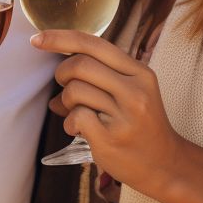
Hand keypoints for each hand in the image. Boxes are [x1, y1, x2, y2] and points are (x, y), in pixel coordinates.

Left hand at [32, 30, 182, 194]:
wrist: (165, 164)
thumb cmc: (142, 124)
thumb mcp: (132, 91)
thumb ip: (100, 75)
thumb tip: (57, 73)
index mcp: (139, 72)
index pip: (94, 44)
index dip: (61, 38)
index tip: (37, 38)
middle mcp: (134, 90)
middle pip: (80, 64)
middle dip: (62, 73)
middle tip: (64, 86)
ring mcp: (124, 115)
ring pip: (75, 91)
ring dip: (66, 101)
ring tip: (76, 113)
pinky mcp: (110, 138)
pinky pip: (76, 117)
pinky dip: (69, 122)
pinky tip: (78, 129)